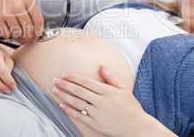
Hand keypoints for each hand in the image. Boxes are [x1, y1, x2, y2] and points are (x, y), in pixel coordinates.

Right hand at [0, 0, 43, 44]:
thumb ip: (29, 8)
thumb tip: (38, 28)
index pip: (38, 20)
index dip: (37, 32)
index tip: (34, 36)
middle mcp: (18, 4)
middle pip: (29, 29)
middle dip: (26, 38)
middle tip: (23, 40)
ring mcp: (6, 11)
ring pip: (17, 33)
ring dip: (14, 35)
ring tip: (11, 29)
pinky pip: (5, 34)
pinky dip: (5, 34)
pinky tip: (3, 27)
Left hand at [52, 65, 172, 135]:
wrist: (138, 127)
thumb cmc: (131, 108)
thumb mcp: (124, 89)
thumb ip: (111, 77)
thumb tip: (101, 66)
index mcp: (108, 91)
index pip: (86, 81)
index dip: (74, 77)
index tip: (64, 74)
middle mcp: (102, 101)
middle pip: (79, 91)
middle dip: (65, 84)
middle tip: (55, 80)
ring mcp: (99, 114)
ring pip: (78, 103)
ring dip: (64, 96)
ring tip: (55, 91)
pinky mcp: (97, 125)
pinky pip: (80, 116)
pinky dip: (69, 110)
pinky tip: (62, 105)